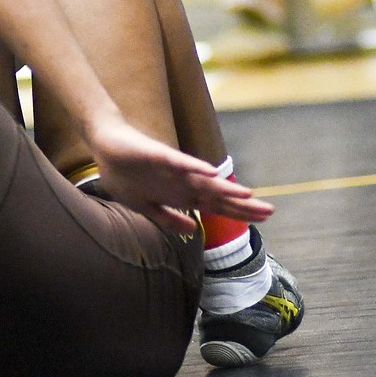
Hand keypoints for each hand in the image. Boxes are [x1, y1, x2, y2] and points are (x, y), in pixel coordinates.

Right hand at [87, 114, 273, 233]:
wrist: (105, 146)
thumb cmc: (124, 174)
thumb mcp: (144, 205)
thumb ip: (168, 218)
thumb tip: (192, 230)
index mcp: (180, 194)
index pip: (216, 206)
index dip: (238, 213)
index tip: (263, 220)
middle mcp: (182, 182)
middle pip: (217, 196)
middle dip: (242, 204)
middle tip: (270, 211)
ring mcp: (172, 168)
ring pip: (204, 180)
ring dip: (225, 188)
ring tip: (248, 194)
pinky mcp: (158, 154)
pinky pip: (179, 162)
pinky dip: (195, 166)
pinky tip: (211, 172)